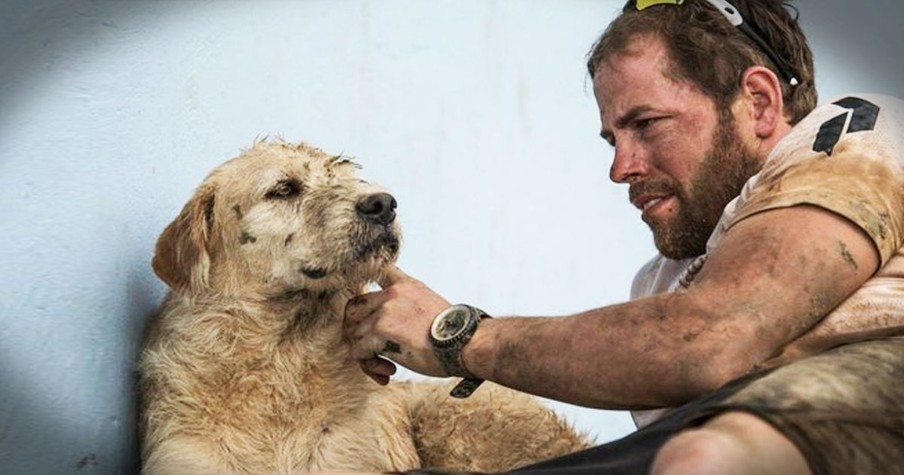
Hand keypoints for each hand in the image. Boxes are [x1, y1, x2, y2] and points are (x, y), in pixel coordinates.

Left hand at [343, 266, 450, 383]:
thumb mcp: (431, 309)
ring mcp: (384, 310)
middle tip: (372, 352)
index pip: (377, 272)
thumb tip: (391, 329)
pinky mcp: (379, 329)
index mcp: (407, 286)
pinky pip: (358, 350)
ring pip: (354, 334)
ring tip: (384, 368)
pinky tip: (388, 372)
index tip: (365, 311)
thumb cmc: (454, 336)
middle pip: (353, 308)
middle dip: (356, 333)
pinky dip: (369, 366)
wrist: (467, 343)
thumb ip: (407, 310)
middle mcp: (392, 293)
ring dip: (366, 356)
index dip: (367, 289)